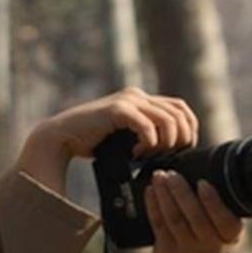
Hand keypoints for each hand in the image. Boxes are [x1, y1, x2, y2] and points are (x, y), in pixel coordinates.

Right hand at [28, 87, 198, 158]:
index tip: (181, 150)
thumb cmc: (92, 143)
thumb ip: (145, 135)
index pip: (180, 108)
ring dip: (166, 142)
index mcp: (141, 100)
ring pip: (168, 119)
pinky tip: (136, 153)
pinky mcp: (117, 109)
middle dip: (181, 139)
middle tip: (168, 156)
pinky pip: (147, 126)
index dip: (189, 129)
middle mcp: (137, 95)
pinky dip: (147, 143)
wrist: (62, 137)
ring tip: (151, 155)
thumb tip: (172, 152)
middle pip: (179, 113)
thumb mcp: (126, 137)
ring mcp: (127, 100)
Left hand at [145, 171, 242, 252]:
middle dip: (181, 193)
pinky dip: (153, 205)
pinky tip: (150, 190)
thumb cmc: (208, 243)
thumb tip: (206, 171)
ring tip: (160, 176)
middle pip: (194, 216)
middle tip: (173, 174)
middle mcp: (209, 245)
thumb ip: (218, 209)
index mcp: (228, 237)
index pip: (223, 220)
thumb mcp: (222, 231)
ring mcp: (186, 249)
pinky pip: (158, 223)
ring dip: (165, 195)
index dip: (212, 201)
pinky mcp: (165, 249)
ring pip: (173, 218)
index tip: (202, 183)